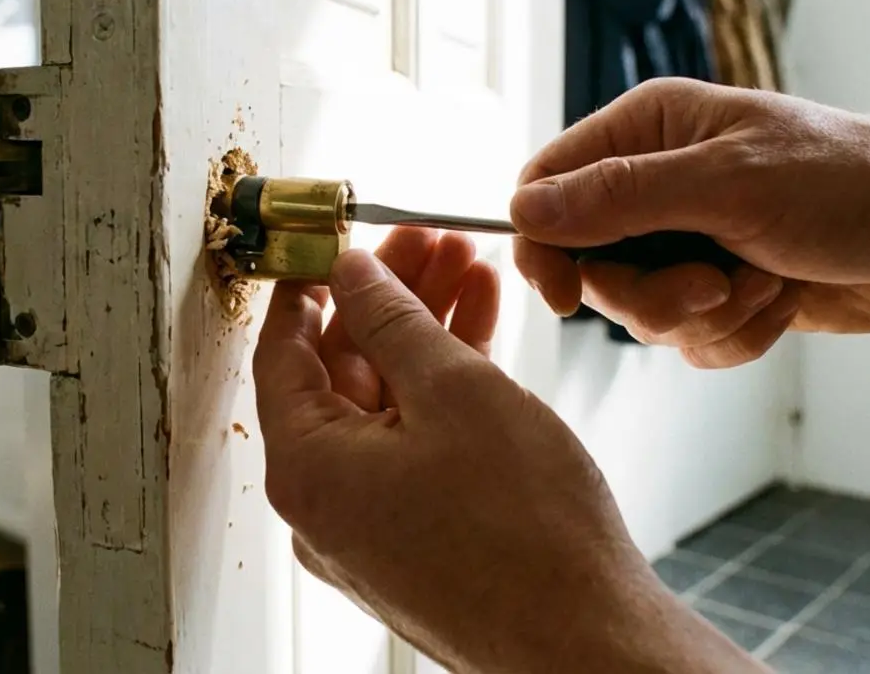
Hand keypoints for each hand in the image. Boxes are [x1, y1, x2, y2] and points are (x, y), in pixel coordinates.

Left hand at [254, 227, 760, 672]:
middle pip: (339, 374)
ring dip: (424, 336)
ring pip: (384, 407)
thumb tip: (352, 273)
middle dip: (389, 300)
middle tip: (429, 242)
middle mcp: (324, 505)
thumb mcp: (453, 389)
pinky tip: (481, 335)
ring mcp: (369, 529)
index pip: (281, 351)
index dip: (310, 283)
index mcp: (307, 468)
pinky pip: (411, 447)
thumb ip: (392, 319)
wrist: (588, 639)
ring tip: (471, 270)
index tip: (334, 237)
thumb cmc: (526, 533)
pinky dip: (441, 392)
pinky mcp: (415, 541)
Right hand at [511, 78, 869, 367]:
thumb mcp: (727, 186)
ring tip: (763, 285)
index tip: (564, 294)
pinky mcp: (724, 290)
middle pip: (589, 264)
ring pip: (639, 311)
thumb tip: (524, 209)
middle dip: (649, 294)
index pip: (548, 186)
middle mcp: (658, 183)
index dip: (543, 244)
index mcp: (647, 131)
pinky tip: (781, 305)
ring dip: (702, 315)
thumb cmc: (849, 183)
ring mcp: (690, 240)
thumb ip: (619, 198)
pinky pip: (689, 340)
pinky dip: (734, 337)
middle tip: (711, 286)